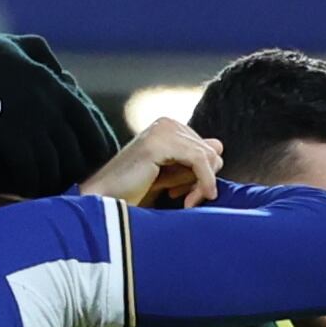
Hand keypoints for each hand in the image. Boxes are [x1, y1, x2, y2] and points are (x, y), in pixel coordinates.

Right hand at [0, 13, 117, 198]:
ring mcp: (30, 121)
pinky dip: (26, 185)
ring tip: (34, 192)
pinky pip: (29, 172)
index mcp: (58, 86)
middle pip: (77, 155)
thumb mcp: (22, 46)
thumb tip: (65, 78)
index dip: (95, 155)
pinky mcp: (7, 135)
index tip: (86, 169)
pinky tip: (16, 188)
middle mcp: (51, 105)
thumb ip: (48, 63)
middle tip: (56, 187)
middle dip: (70, 176)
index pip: (94, 130)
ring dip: (45, 185)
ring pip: (54, 169)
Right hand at [76, 118, 220, 209]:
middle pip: (211, 151)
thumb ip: (193, 161)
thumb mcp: (171, 175)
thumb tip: (219, 146)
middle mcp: (166, 123)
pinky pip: (199, 160)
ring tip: (185, 203)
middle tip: (188, 202)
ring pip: (208, 156)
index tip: (190, 196)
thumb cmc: (133, 193)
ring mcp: (162, 129)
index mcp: (168, 127)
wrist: (106, 202)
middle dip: (204, 180)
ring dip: (202, 185)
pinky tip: (189, 201)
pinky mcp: (159, 142)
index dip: (206, 175)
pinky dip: (202, 181)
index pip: (207, 148)